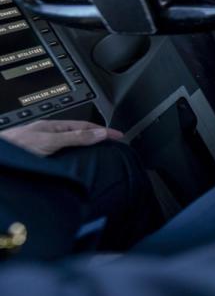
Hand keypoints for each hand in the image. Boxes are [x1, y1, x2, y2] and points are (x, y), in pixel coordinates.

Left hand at [0, 120, 123, 156]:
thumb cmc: (14, 148)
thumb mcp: (50, 141)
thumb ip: (75, 137)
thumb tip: (99, 134)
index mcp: (53, 128)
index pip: (85, 127)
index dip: (104, 130)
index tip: (119, 136)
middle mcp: (48, 137)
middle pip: (78, 136)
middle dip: (96, 139)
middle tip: (113, 146)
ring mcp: (43, 149)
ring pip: (70, 148)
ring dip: (84, 151)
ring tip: (100, 156)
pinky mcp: (39, 161)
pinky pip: (62, 159)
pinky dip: (73, 161)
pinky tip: (76, 168)